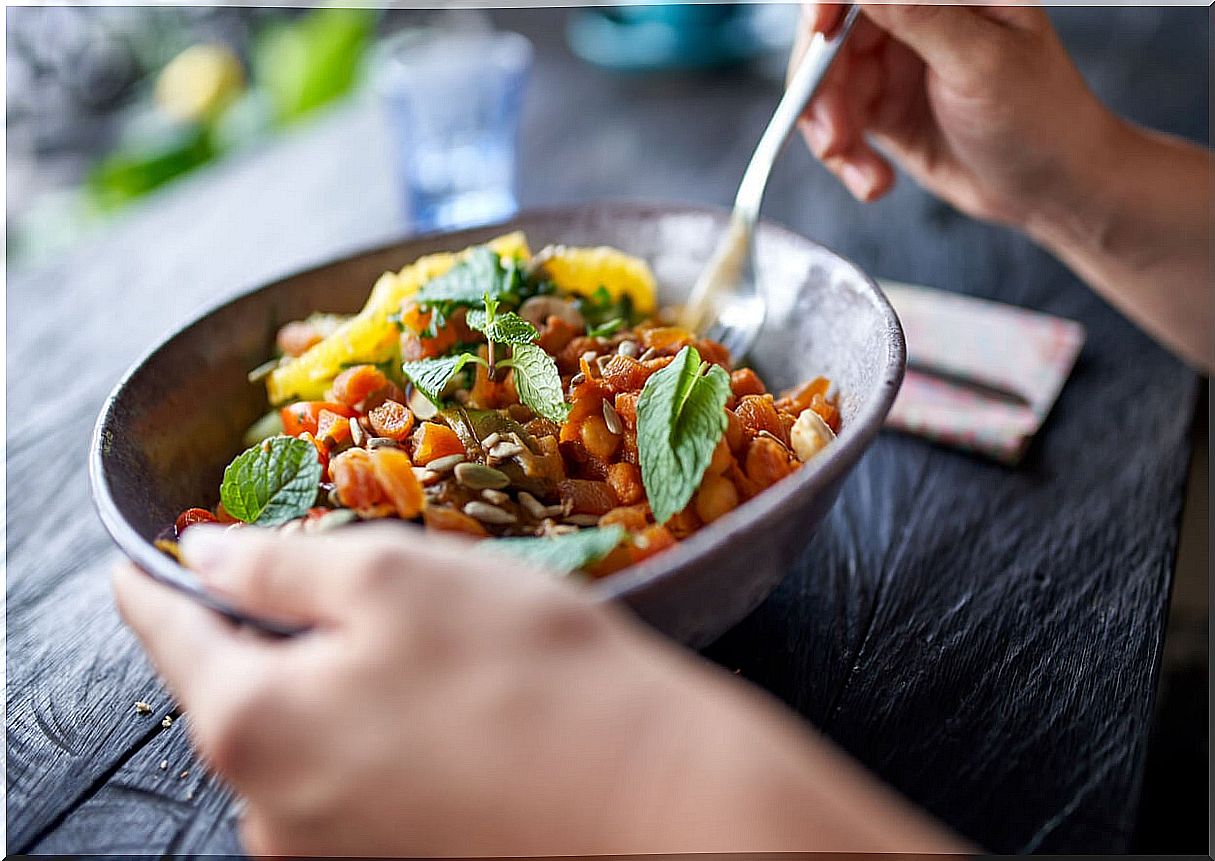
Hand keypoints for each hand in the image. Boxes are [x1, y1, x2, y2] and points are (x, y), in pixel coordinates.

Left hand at [114, 523, 963, 854]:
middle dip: (280, 636)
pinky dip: (386, 740)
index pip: (171, 636)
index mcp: (254, 723)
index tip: (143, 558)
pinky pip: (359, 788)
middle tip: (361, 589)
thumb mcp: (401, 579)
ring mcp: (333, 856)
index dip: (159, 583)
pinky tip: (461, 714)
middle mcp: (270, 813)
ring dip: (346, 690)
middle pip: (244, 695)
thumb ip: (283, 566)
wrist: (660, 805)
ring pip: (308, 743)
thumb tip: (204, 557)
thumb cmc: (534, 676)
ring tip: (439, 655)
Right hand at [796, 3, 1212, 369]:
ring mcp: (895, 61)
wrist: (1052, 188)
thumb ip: (918, 14)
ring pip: (823, 84)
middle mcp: (915, 16)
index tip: (820, 36)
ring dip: (831, 133)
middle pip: (830, 34)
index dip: (828, 5)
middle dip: (822, 90)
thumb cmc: (1040, 117)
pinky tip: (873, 181)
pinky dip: (844, 156)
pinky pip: (835, 122)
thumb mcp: (979, 60)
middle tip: (834, 137)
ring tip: (863, 173)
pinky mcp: (883, 107)